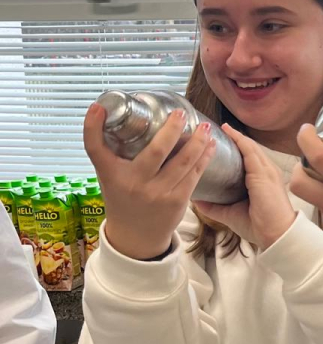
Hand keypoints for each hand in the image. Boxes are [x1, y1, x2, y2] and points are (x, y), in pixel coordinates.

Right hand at [83, 103, 216, 259]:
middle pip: (156, 150)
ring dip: (198, 142)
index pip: (95, 148)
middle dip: (172, 128)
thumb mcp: (109, 174)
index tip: (98, 107)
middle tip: (181, 113)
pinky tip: (210, 146)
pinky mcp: (177, 201)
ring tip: (205, 127)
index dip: (92, 126)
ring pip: (183, 162)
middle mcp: (134, 183)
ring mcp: (158, 193)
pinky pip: (194, 175)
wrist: (135, 236)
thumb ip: (109, 148)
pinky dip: (204, 158)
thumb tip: (108, 111)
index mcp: (112, 174)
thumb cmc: (123, 197)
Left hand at [195, 126, 296, 250]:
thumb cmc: (259, 226)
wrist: (276, 236)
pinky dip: (238, 139)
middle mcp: (266, 171)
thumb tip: (195, 200)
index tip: (218, 141)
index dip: (235, 148)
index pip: (248, 158)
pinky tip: (227, 131)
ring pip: (249, 146)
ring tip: (219, 126)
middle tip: (213, 130)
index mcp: (262, 180)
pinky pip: (250, 150)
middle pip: (248, 148)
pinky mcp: (263, 172)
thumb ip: (214, 206)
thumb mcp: (231, 214)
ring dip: (235, 135)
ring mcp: (266, 170)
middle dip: (234, 138)